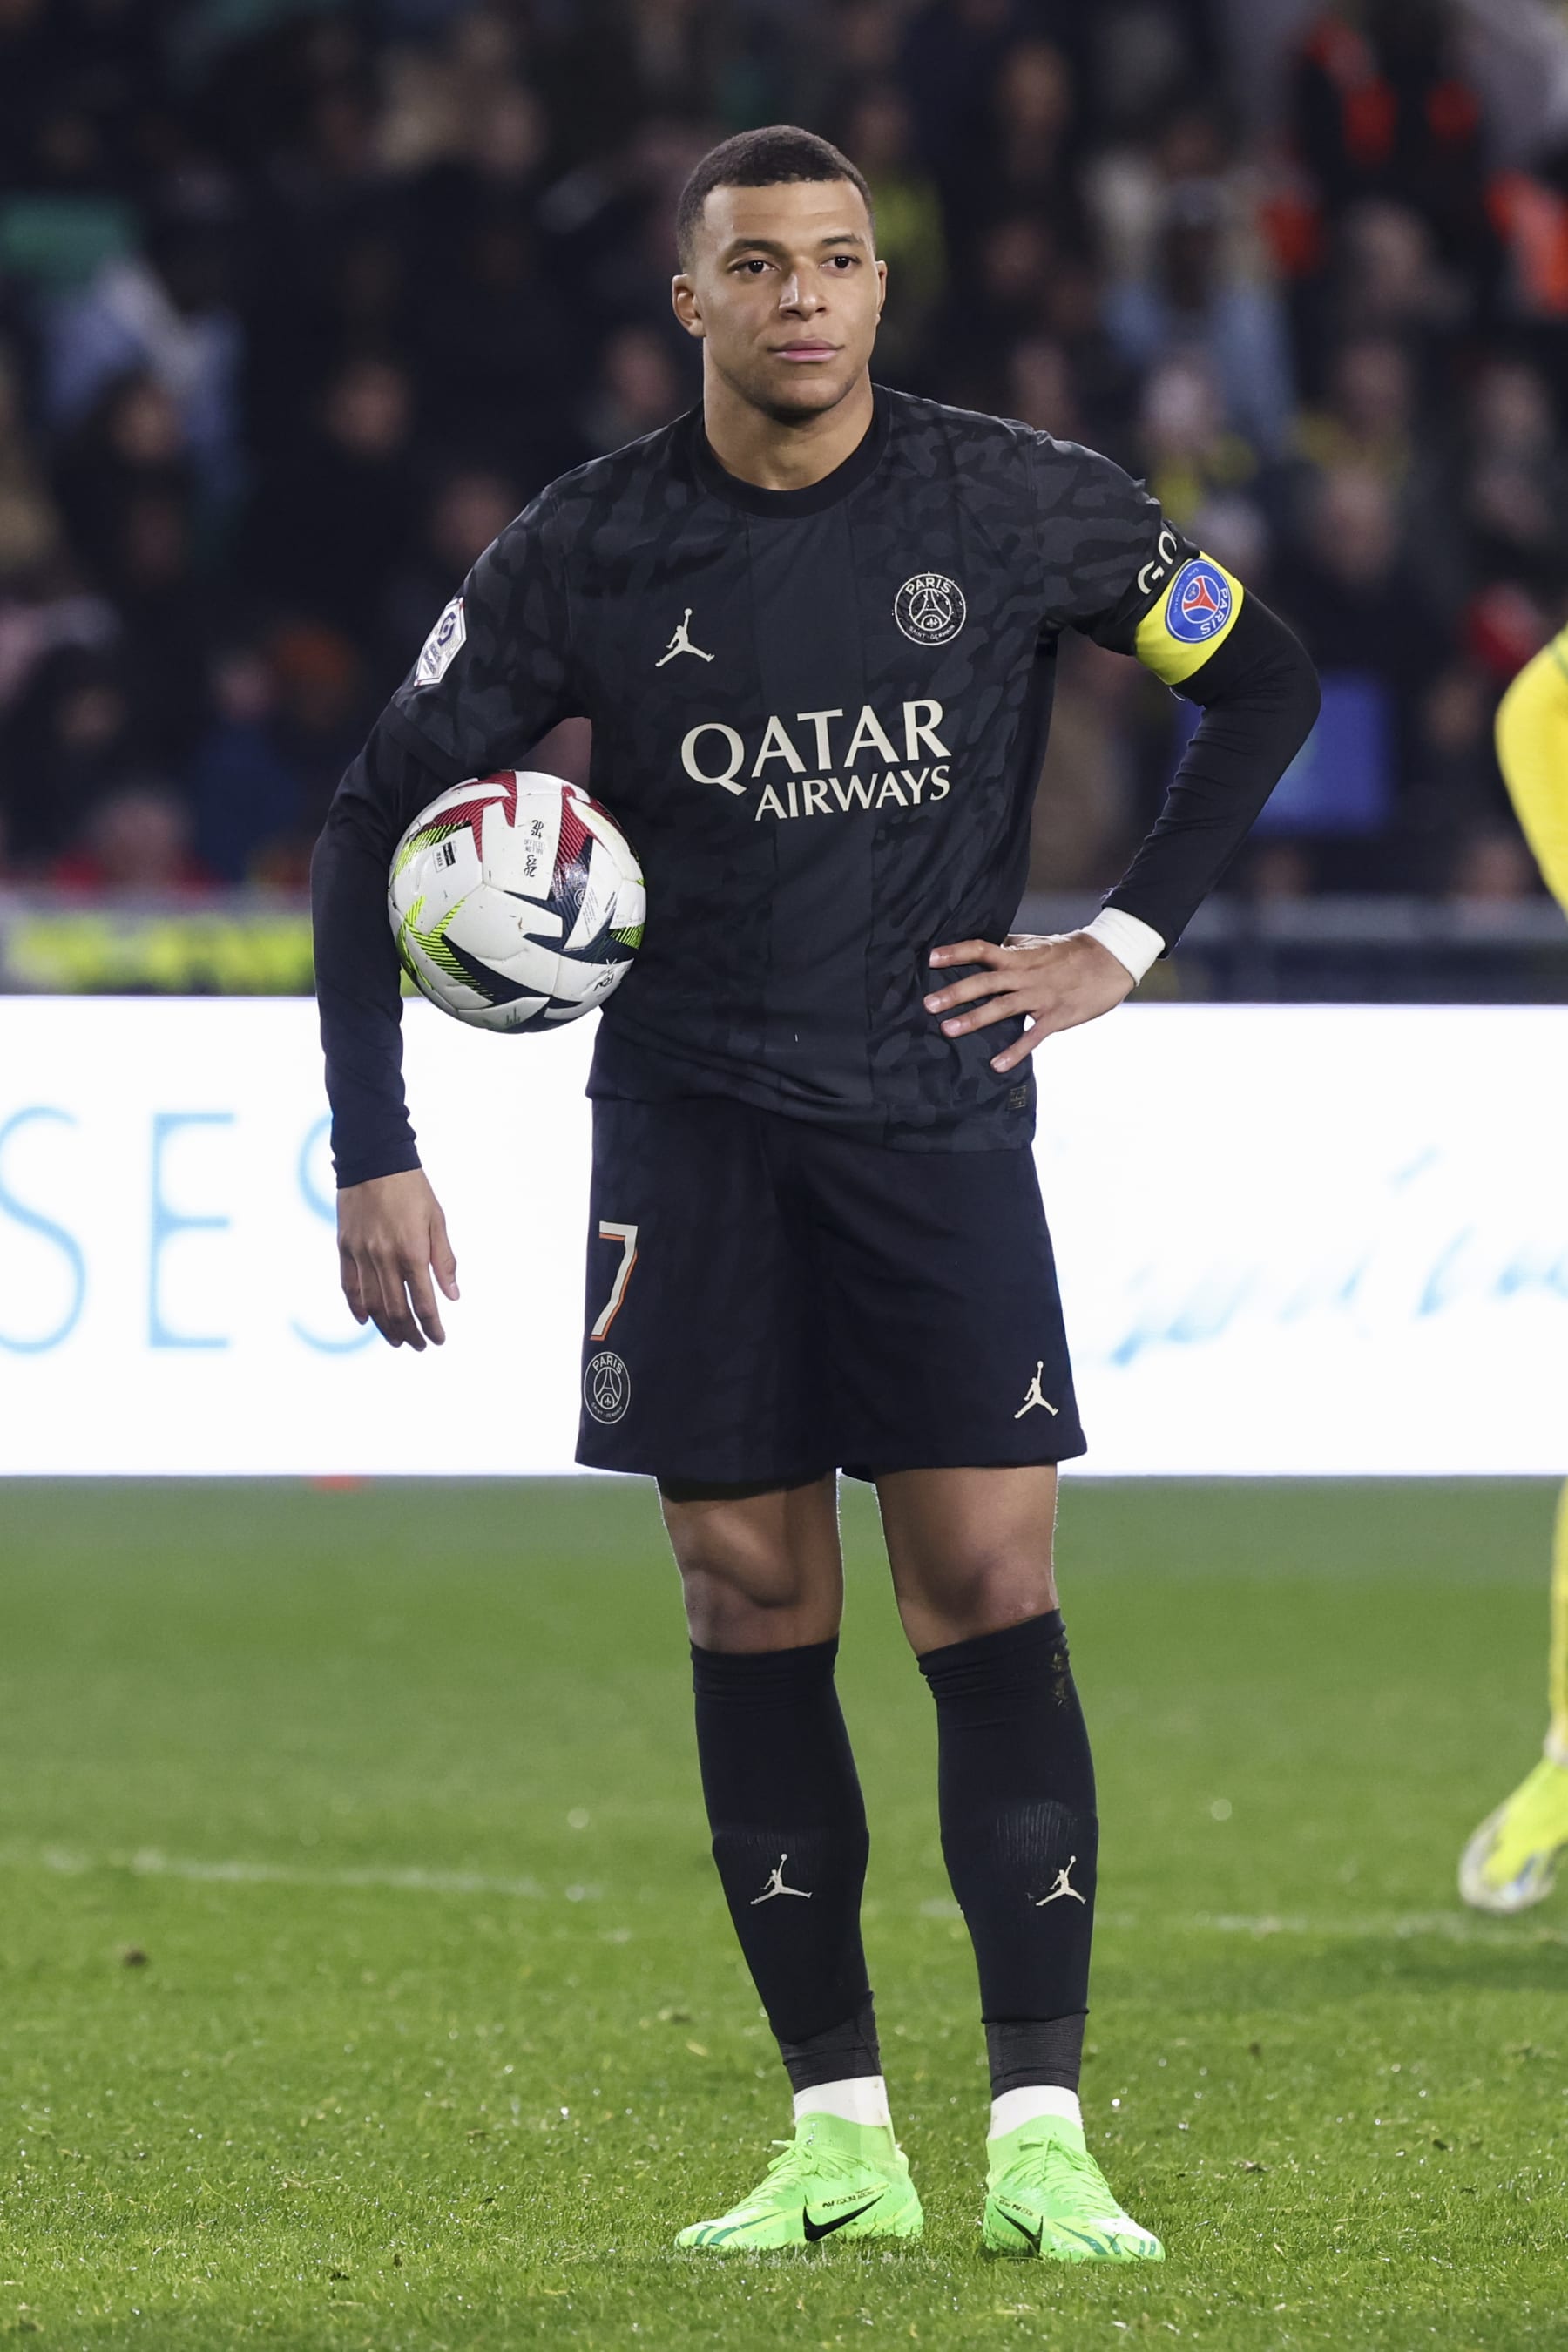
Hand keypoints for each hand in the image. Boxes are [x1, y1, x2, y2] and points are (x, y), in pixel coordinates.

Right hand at [337, 1167, 458, 1349]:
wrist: (373, 1160)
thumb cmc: (412, 1188)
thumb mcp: (437, 1220)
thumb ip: (444, 1260)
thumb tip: (453, 1295)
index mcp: (413, 1251)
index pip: (425, 1303)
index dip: (432, 1327)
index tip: (439, 1339)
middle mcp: (385, 1258)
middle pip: (397, 1310)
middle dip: (410, 1334)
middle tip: (420, 1345)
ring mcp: (362, 1254)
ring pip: (372, 1304)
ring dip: (385, 1328)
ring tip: (397, 1341)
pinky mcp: (345, 1248)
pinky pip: (349, 1286)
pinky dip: (357, 1307)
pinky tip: (366, 1320)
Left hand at [924, 930, 1134, 1073]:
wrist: (1112, 959)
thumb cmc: (1074, 951)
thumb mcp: (1041, 944)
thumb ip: (1015, 947)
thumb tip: (993, 944)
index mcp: (1020, 957)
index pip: (982, 949)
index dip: (955, 953)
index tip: (930, 958)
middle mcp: (1025, 975)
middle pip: (984, 981)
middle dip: (955, 992)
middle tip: (928, 1004)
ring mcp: (1040, 996)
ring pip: (1002, 1007)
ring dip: (974, 1019)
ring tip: (948, 1031)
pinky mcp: (1057, 1016)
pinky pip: (1032, 1036)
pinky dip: (1015, 1051)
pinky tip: (997, 1065)